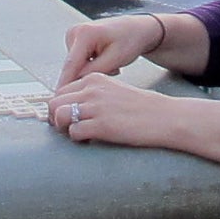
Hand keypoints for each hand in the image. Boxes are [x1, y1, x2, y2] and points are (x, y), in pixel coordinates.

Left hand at [49, 69, 180, 147]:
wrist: (165, 117)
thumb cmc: (142, 108)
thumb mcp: (114, 90)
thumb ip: (94, 94)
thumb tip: (73, 106)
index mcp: (94, 79)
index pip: (61, 91)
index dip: (61, 106)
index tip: (67, 117)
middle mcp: (92, 90)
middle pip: (55, 102)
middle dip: (56, 117)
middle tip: (67, 127)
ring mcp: (96, 107)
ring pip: (59, 115)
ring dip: (63, 128)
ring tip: (77, 133)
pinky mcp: (102, 125)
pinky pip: (74, 132)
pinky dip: (78, 138)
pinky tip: (90, 139)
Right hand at [59, 14, 161, 81]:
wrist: (136, 29)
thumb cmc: (130, 39)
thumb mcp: (114, 59)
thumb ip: (93, 72)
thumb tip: (75, 84)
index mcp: (84, 33)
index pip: (70, 65)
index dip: (66, 84)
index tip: (64, 101)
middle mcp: (75, 32)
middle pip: (72, 66)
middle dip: (88, 75)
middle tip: (112, 70)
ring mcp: (74, 35)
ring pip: (76, 66)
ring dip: (91, 71)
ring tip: (111, 63)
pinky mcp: (76, 41)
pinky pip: (79, 62)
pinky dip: (91, 65)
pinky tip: (104, 60)